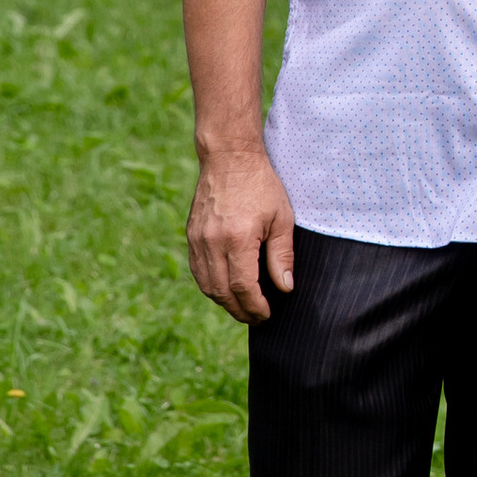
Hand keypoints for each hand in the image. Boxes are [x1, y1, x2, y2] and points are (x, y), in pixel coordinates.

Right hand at [187, 142, 296, 322]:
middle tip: (256, 318)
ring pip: (206, 285)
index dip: (255, 306)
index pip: (243, 288)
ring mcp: (197, 239)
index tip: (267, 314)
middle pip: (221, 292)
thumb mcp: (282, 218)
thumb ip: (282, 255)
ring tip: (242, 308)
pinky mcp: (191, 235)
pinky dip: (211, 286)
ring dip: (224, 302)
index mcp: (237, 239)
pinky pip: (198, 270)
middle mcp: (212, 243)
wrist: (229, 157)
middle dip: (239, 310)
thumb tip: (285, 287)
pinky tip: (226, 289)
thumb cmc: (261, 185)